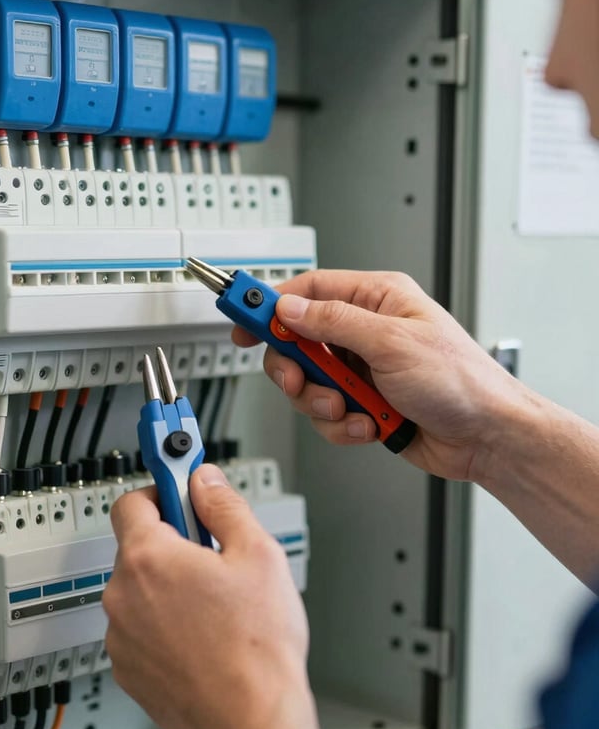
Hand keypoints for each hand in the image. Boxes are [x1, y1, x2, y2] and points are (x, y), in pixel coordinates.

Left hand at [104, 464, 329, 728]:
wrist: (250, 723)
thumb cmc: (256, 648)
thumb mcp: (257, 554)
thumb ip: (225, 506)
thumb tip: (206, 482)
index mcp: (149, 558)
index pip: (131, 500)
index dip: (160, 489)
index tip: (176, 485)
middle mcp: (123, 595)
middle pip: (138, 547)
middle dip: (173, 544)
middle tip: (212, 557)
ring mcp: (121, 636)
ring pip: (140, 591)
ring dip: (168, 589)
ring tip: (214, 607)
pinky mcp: (128, 669)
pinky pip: (140, 630)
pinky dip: (163, 627)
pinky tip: (203, 638)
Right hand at [233, 270, 526, 481]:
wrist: (486, 437)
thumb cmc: (461, 381)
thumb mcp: (392, 343)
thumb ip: (334, 322)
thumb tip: (289, 308)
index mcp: (376, 299)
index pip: (308, 290)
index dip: (269, 304)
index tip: (241, 315)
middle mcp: (365, 331)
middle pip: (298, 341)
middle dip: (295, 367)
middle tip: (298, 379)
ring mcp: (362, 369)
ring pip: (308, 382)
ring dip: (322, 402)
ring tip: (351, 408)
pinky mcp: (362, 402)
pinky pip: (327, 413)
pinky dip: (343, 425)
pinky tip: (369, 424)